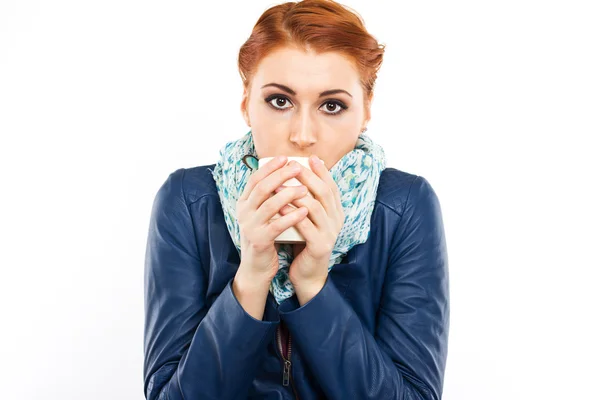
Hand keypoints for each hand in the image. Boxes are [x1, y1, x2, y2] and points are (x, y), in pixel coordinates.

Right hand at [235, 156, 309, 283]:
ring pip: (269, 205)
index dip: (269, 167)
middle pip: (262, 188)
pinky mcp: (259, 240)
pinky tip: (304, 212)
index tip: (285, 158)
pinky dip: (291, 217)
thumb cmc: (265, 235)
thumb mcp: (263, 214)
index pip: (255, 179)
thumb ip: (269, 197)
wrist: (256, 266)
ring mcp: (250, 226)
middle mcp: (243, 212)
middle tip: (297, 168)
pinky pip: (276, 226)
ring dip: (288, 195)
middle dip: (280, 176)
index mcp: (244, 203)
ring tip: (305, 189)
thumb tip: (286, 173)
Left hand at [276, 155, 344, 301]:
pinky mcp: (320, 245)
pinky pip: (305, 225)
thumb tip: (298, 173)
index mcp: (336, 212)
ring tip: (280, 183)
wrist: (308, 273)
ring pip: (314, 207)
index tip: (309, 158)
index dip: (321, 171)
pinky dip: (292, 214)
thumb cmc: (305, 241)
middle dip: (308, 177)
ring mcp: (330, 233)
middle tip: (292, 165)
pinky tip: (280, 206)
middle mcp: (337, 220)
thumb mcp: (309, 218)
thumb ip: (308, 200)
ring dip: (296, 193)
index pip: (331, 186)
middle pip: (324, 192)